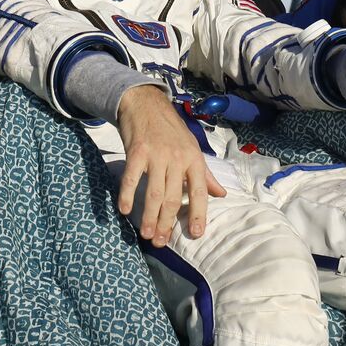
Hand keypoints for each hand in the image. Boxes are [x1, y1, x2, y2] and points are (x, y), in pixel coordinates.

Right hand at [115, 85, 226, 245]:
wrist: (145, 103)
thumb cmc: (170, 129)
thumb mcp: (192, 148)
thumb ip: (205, 174)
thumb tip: (221, 194)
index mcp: (193, 159)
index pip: (199, 191)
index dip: (198, 214)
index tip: (195, 234)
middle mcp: (177, 158)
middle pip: (172, 197)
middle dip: (167, 223)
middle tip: (161, 242)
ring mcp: (156, 155)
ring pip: (153, 193)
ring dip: (149, 217)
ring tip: (147, 234)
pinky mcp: (136, 151)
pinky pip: (132, 178)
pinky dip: (127, 195)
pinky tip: (124, 211)